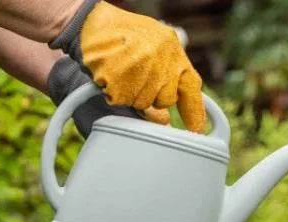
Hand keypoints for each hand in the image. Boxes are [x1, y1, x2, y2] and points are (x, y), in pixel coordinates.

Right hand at [51, 0, 205, 132]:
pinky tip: (110, 76)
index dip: (194, 111)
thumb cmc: (120, 39)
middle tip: (135, 81)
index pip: (191, 85)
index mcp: (172, 48)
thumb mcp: (151, 50)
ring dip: (130, 96)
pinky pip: (122, 101)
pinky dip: (113, 94)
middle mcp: (161, 56)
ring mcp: (142, 66)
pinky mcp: (122, 76)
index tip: (197, 130)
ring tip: (120, 74)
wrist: (90, 24)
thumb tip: (167, 119)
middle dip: (150, 98)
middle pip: (164, 100)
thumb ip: (164, 77)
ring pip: (142, 103)